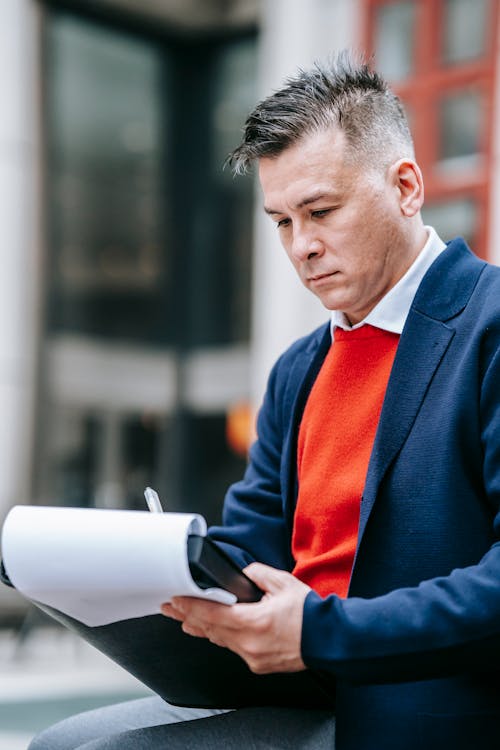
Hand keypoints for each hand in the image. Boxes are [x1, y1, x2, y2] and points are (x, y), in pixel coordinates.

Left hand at [161, 563, 310, 674]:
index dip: (190, 607)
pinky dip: (223, 637)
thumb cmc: (309, 613)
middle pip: (210, 630)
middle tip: (171, 608)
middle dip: (188, 617)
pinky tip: (214, 631)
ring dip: (202, 628)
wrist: (329, 639)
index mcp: (254, 621)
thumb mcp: (283, 582)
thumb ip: (258, 574)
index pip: (212, 613)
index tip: (175, 600)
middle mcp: (249, 643)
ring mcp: (252, 657)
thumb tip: (244, 574)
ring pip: (220, 641)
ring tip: (185, 619)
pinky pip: (234, 649)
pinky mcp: (258, 664)